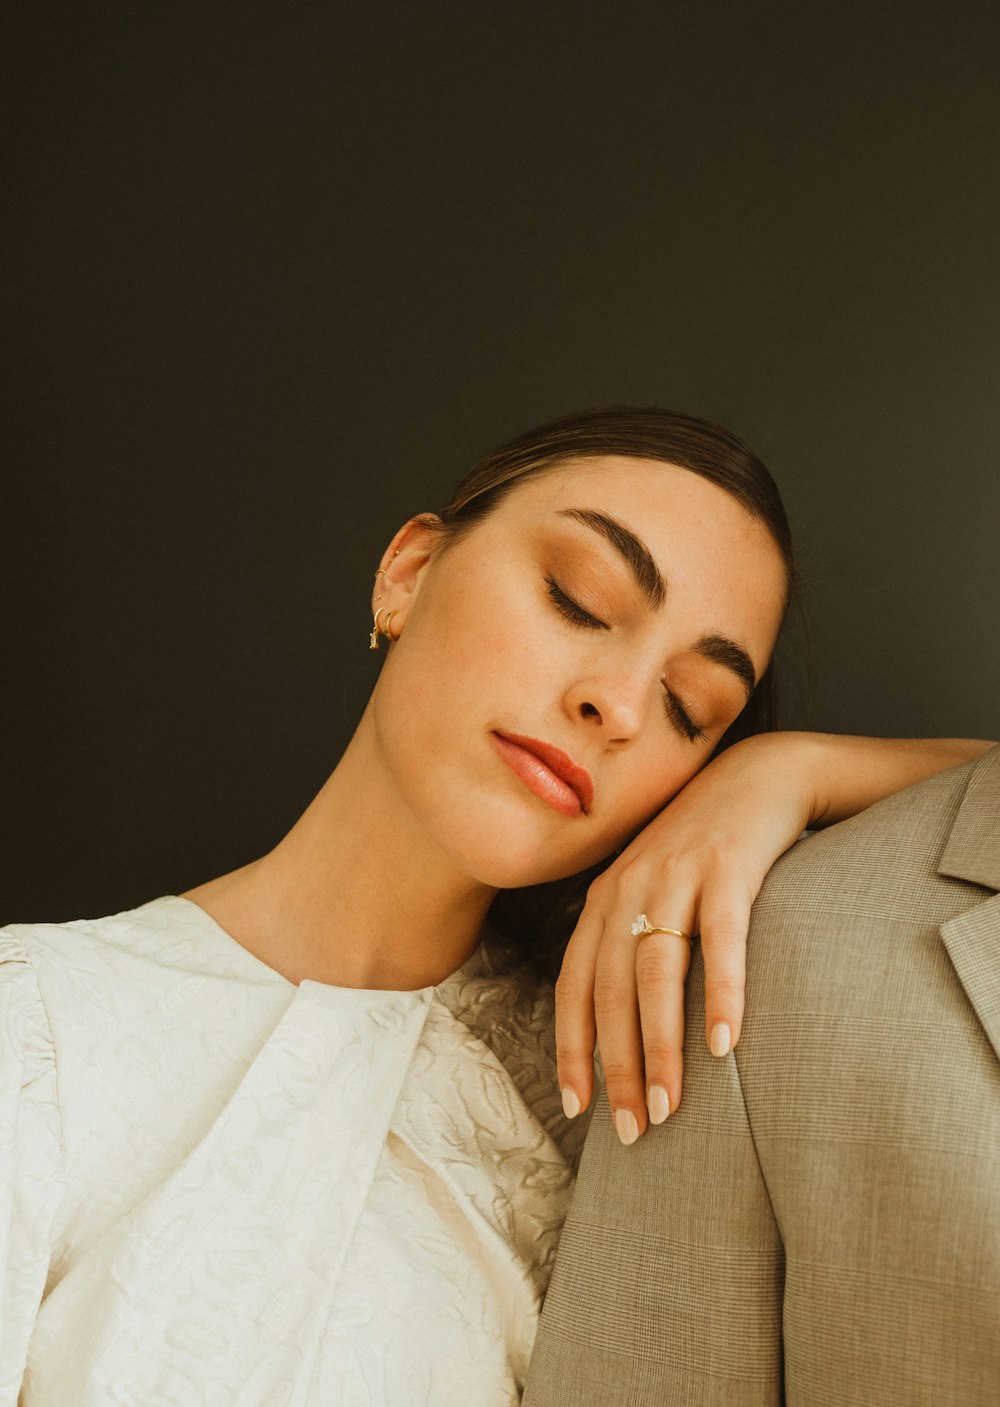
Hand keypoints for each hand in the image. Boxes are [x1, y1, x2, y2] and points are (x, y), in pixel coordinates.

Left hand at [554, 732, 813, 1143]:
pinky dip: (721, 993)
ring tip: (672, 1105)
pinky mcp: (728, 869)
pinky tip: (725, 1043)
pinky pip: (721, 941)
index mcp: (603, 900)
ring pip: (656, 973)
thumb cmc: (703, 847)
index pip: (573, 985)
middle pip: (611, 990)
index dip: (573, 1048)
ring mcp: (676, 876)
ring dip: (662, 1045)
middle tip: (634, 1129)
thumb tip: (623, 1026)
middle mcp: (629, 888)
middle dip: (618, 1066)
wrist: (759, 776)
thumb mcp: (652, 886)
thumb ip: (631, 940)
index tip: (579, 1107)